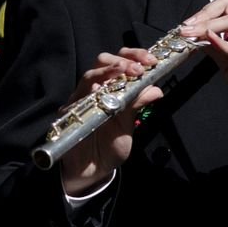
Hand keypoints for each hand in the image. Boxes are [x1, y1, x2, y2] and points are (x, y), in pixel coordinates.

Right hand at [59, 48, 163, 195]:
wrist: (91, 170)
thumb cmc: (109, 147)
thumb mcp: (128, 126)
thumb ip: (137, 107)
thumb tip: (156, 90)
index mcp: (112, 89)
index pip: (121, 63)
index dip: (134, 56)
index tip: (150, 60)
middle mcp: (95, 90)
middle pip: (102, 60)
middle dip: (121, 60)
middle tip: (137, 68)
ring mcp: (81, 99)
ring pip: (90, 75)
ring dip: (107, 71)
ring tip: (123, 72)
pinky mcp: (70, 112)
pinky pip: (78, 97)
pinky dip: (91, 91)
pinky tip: (102, 92)